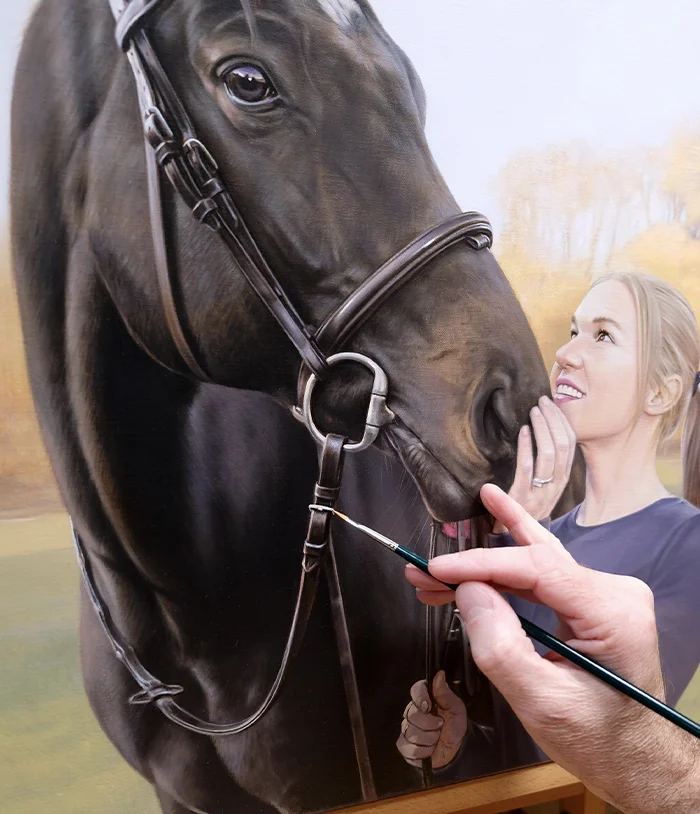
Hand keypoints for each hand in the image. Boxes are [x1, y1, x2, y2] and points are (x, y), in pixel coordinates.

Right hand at [396, 670, 466, 768]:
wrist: (458, 752)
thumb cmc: (456, 727)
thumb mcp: (456, 709)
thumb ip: (446, 693)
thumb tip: (439, 675)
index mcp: (426, 700)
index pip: (415, 690)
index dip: (420, 698)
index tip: (429, 706)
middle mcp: (414, 712)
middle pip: (411, 714)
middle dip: (429, 724)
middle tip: (440, 726)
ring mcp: (408, 729)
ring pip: (410, 733)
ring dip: (428, 740)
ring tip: (437, 740)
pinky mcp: (405, 746)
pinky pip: (406, 748)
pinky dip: (421, 752)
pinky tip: (429, 750)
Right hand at [407, 485, 699, 813]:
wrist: (637, 763)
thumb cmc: (597, 742)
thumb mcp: (541, 702)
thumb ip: (500, 646)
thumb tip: (467, 590)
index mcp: (612, 612)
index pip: (537, 566)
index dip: (480, 563)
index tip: (435, 568)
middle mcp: (614, 591)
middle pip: (533, 558)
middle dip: (475, 562)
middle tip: (425, 566)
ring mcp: (605, 594)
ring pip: (534, 562)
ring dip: (484, 565)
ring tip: (438, 565)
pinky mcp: (592, 602)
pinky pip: (541, 578)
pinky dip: (502, 578)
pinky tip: (472, 565)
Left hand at [495, 396, 575, 531]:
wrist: (513, 536)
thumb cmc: (527, 505)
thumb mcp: (543, 485)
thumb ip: (546, 464)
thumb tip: (544, 430)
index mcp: (563, 479)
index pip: (571, 444)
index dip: (562, 421)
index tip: (552, 404)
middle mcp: (557, 485)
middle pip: (563, 446)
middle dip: (553, 419)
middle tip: (541, 402)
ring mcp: (542, 492)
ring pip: (550, 454)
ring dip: (542, 428)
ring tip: (533, 412)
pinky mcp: (523, 497)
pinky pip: (528, 468)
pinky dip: (527, 446)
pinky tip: (522, 431)